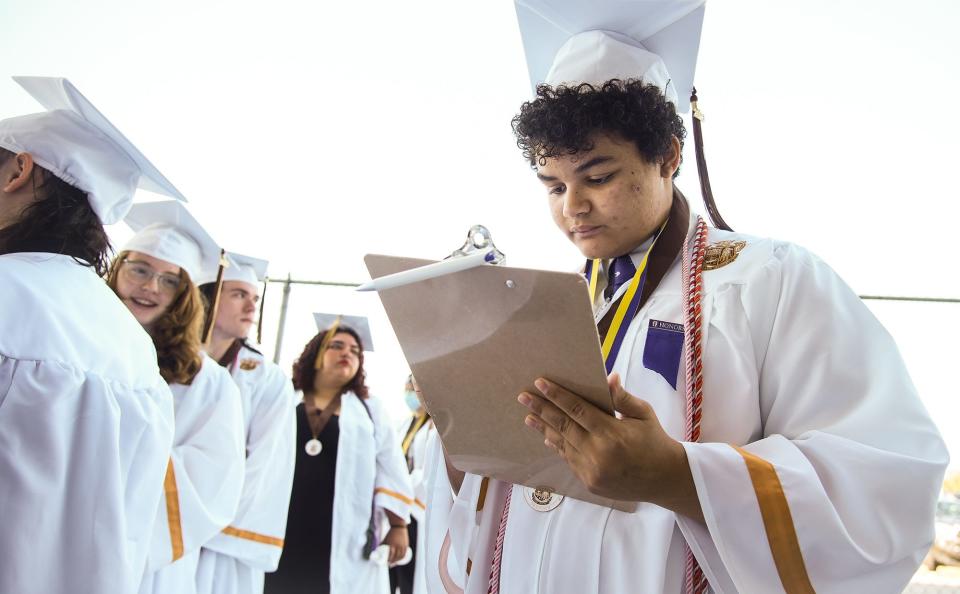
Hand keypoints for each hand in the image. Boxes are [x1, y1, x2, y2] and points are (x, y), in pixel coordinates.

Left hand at [382, 525, 408, 563]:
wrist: (398, 527)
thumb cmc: (390, 534)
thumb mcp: (385, 539)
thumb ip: (381, 545)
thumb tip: (376, 551)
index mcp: (392, 544)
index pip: (391, 555)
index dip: (389, 561)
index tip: (387, 563)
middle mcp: (398, 546)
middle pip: (396, 557)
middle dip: (393, 562)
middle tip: (390, 565)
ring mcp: (403, 546)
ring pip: (401, 556)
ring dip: (398, 561)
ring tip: (394, 563)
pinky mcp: (406, 545)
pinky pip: (405, 553)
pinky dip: (403, 557)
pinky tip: (401, 560)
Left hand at [518, 374, 702, 520]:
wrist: (665, 480)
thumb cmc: (655, 441)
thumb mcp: (643, 414)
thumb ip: (622, 398)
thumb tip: (608, 377)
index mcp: (612, 434)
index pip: (577, 410)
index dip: (557, 396)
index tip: (540, 383)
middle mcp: (598, 454)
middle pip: (563, 426)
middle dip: (541, 409)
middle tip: (523, 396)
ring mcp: (592, 471)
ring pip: (562, 445)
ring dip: (544, 429)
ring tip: (528, 416)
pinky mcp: (590, 483)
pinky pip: (569, 460)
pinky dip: (558, 446)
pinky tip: (548, 436)